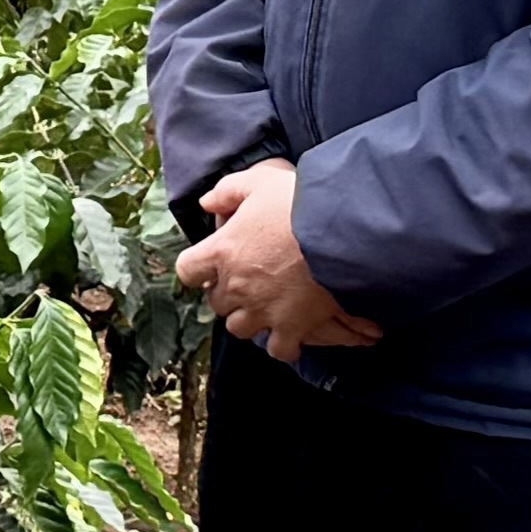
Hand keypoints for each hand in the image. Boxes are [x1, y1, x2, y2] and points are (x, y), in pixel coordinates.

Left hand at [179, 159, 384, 359]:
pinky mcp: (292, 326)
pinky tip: (290, 332)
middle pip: (216, 303)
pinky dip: (282, 344)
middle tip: (249, 282)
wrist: (343, 230)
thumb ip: (227, 191)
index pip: (187, 270)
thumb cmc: (299, 203)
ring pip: (239, 328)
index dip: (198, 268)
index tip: (213, 265)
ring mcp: (262, 310)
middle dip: (229, 294)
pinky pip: (278, 349)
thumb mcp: (259, 181)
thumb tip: (207, 203)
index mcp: (221, 251)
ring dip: (249, 319)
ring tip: (266, 307)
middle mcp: (236, 285)